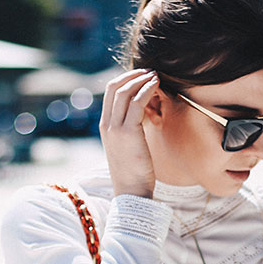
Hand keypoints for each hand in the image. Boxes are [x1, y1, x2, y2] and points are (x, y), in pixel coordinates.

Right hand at [100, 68, 160, 198]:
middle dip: (132, 75)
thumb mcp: (127, 147)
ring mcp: (115, 128)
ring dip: (142, 79)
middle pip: (114, 87)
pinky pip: (137, 102)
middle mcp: (107, 124)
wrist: (131, 192)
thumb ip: (130, 130)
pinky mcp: (128, 132)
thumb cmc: (134, 172)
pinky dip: (147, 89)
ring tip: (156, 76)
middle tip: (149, 71)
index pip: (109, 93)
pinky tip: (157, 86)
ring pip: (125, 91)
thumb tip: (142, 116)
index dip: (125, 79)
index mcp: (105, 127)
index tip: (141, 77)